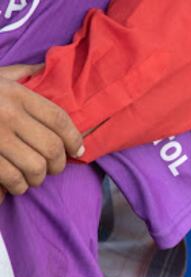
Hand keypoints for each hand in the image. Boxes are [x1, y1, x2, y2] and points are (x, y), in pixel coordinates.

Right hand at [0, 64, 83, 203]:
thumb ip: (22, 73)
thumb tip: (46, 69)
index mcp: (15, 93)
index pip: (59, 120)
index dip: (75, 139)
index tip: (78, 150)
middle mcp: (6, 114)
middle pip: (52, 148)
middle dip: (58, 164)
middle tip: (55, 167)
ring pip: (35, 168)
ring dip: (38, 178)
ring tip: (34, 176)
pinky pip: (11, 179)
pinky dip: (18, 186)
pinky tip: (17, 185)